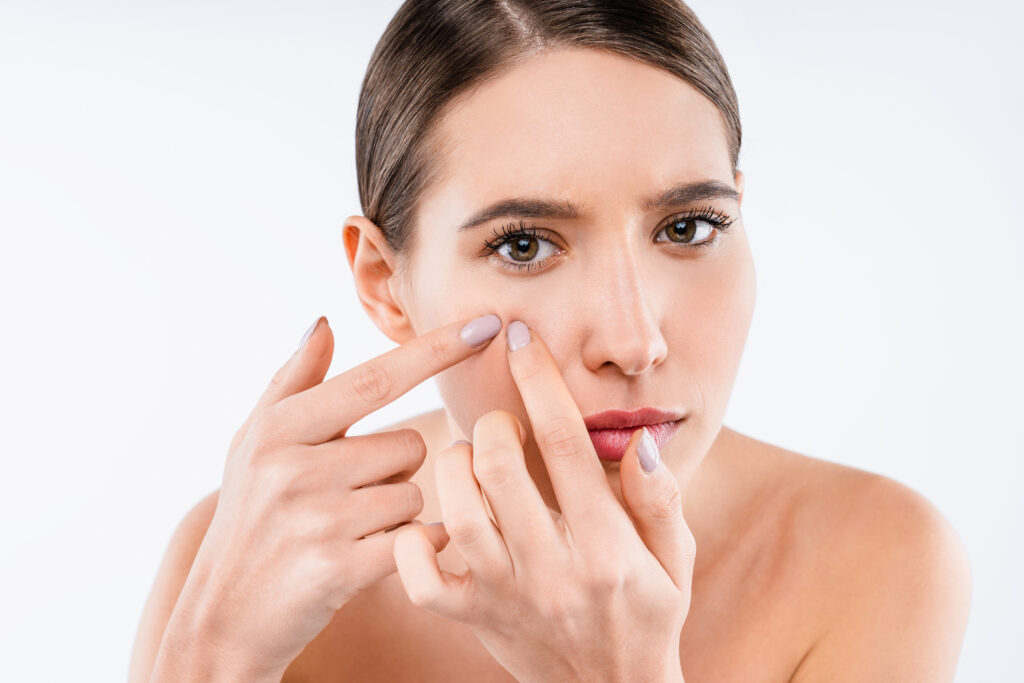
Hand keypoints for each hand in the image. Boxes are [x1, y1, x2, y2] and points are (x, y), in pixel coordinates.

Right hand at [176, 313, 501, 677]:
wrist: (224, 613)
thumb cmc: (249, 515)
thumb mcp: (254, 441)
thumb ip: (294, 379)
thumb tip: (325, 322)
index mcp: (280, 428)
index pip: (377, 378)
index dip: (437, 349)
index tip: (487, 323)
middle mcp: (296, 469)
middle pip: (410, 446)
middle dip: (397, 470)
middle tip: (350, 495)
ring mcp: (318, 521)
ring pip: (415, 495)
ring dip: (398, 512)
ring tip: (352, 528)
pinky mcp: (338, 569)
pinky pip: (416, 539)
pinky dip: (410, 546)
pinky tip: (371, 554)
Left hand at [393, 321, 693, 682]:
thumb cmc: (648, 614)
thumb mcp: (675, 557)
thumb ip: (659, 497)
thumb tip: (638, 435)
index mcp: (607, 545)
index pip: (565, 444)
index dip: (539, 379)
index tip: (521, 337)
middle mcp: (553, 569)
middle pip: (500, 469)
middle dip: (493, 424)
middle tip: (501, 423)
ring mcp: (506, 596)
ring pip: (456, 515)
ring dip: (454, 470)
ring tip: (469, 460)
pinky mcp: (473, 618)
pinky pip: (422, 580)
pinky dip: (411, 542)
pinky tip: (430, 520)